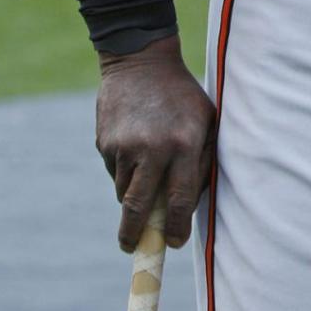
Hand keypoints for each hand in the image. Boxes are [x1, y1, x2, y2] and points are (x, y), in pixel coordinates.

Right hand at [96, 34, 215, 251]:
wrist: (142, 63)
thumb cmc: (182, 97)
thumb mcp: (206, 121)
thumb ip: (202, 161)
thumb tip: (190, 205)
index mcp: (184, 143)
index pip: (181, 199)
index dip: (177, 227)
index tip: (174, 243)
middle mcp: (153, 148)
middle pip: (139, 207)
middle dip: (135, 235)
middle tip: (134, 247)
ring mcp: (125, 146)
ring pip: (124, 191)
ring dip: (133, 194)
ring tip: (146, 168)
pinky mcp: (105, 143)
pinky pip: (114, 172)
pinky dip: (123, 172)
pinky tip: (134, 146)